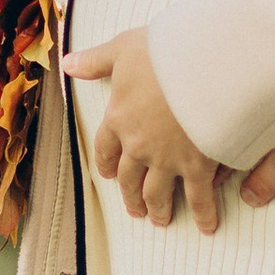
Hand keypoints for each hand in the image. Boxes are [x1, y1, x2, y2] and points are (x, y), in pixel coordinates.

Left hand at [63, 25, 223, 231]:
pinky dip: (203, 214)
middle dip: (131, 196)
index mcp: (118, 118)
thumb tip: (67, 63)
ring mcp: (167, 159)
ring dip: (158, 209)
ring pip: (157, 193)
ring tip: (161, 219)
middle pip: (129, 178)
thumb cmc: (164, 53)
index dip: (107, 163)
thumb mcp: (124, 49)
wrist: (205, 65)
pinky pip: (198, 198)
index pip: (105, 148)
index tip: (110, 174)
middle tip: (135, 209)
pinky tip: (207, 225)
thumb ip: (96, 60)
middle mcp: (138, 145)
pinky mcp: (197, 166)